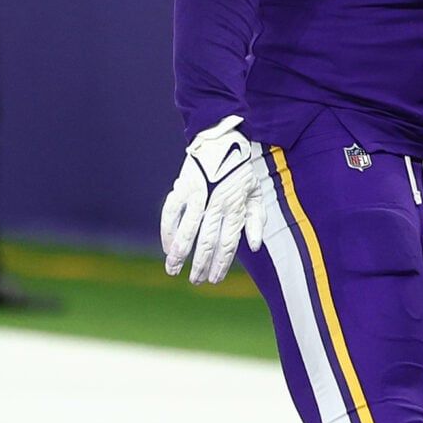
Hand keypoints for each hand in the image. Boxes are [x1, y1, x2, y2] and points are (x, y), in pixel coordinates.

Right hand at [161, 115, 267, 283]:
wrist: (224, 140)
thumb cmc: (241, 171)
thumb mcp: (256, 194)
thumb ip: (256, 221)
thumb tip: (254, 247)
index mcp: (235, 208)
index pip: (228, 244)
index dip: (220, 264)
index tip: (214, 279)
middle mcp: (217, 204)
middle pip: (207, 242)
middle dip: (200, 265)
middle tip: (195, 281)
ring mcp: (198, 195)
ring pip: (187, 231)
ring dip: (179, 253)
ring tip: (173, 270)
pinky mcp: (183, 187)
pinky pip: (171, 213)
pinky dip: (167, 231)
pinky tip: (166, 246)